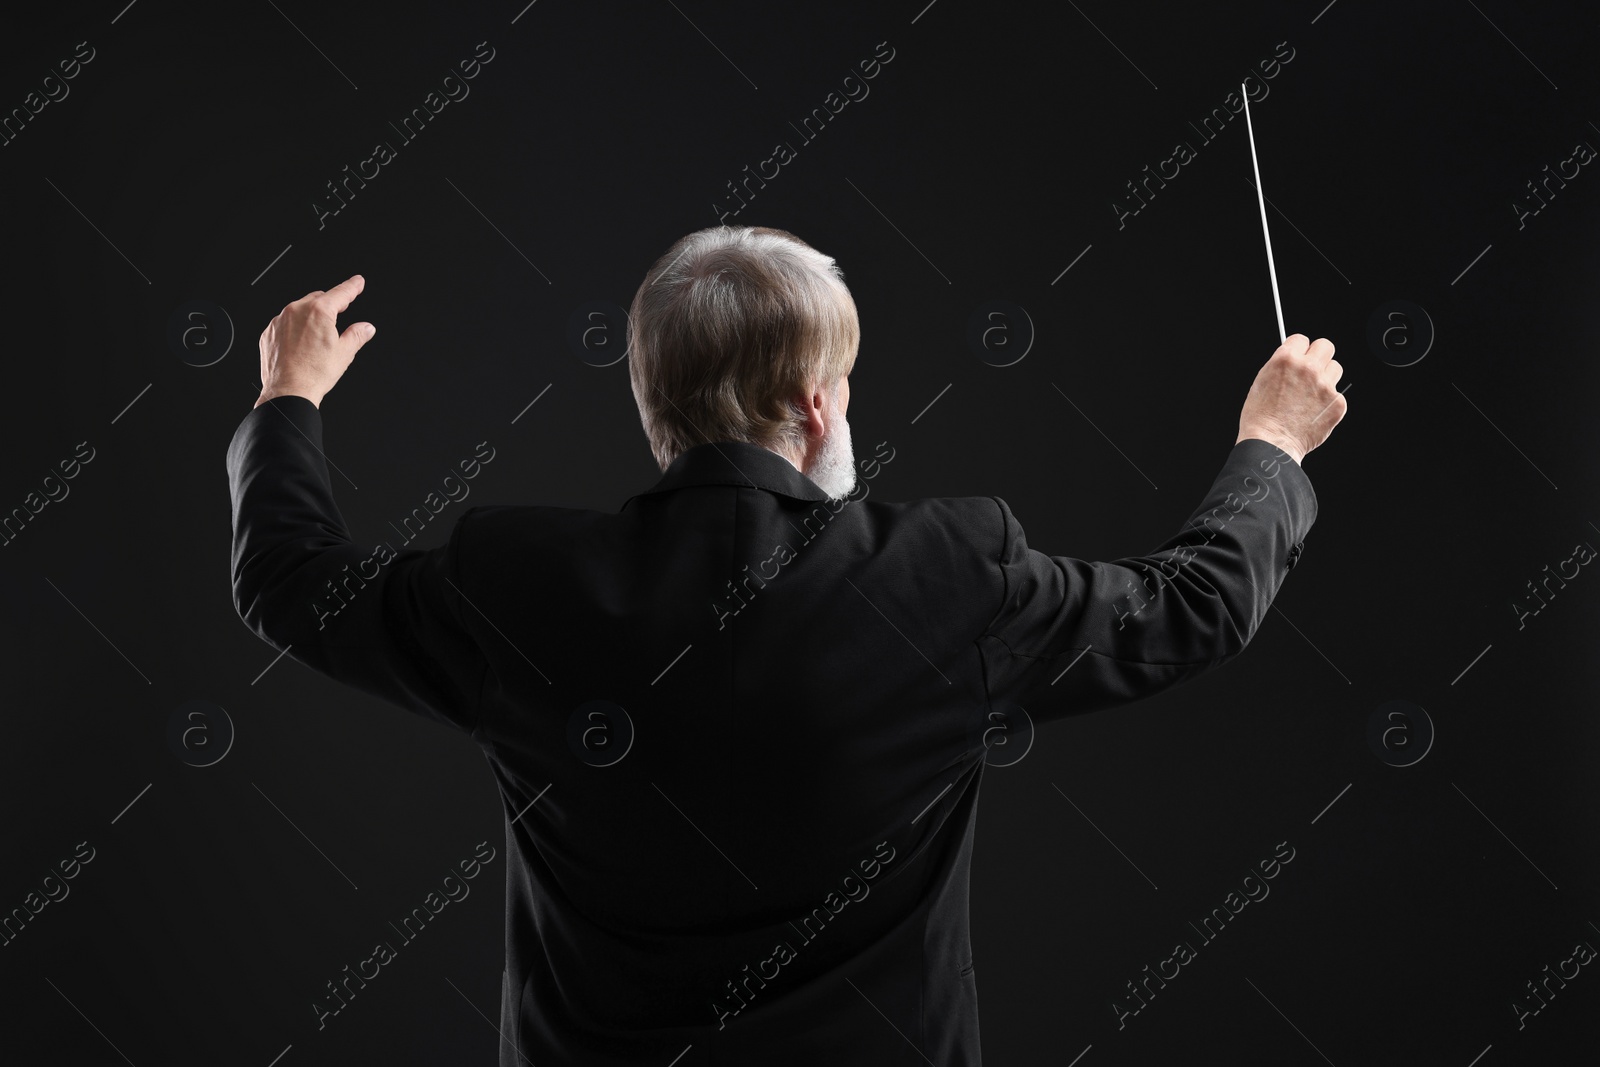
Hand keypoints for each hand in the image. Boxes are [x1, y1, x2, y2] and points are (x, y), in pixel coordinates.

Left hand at [254, 274, 376, 408]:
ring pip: (299, 310)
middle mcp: (296, 311)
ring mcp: (280, 321)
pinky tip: (301, 345)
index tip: (357, 282)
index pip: (340, 293)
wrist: (288, 392)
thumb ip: (357, 335)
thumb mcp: (344, 353)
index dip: (352, 287)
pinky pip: (285, 323)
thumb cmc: (313, 374)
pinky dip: (295, 328)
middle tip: (340, 315)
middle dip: (330, 304)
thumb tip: (366, 328)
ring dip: (310, 317)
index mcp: (319, 312)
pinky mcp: (269, 332)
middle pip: (318, 299)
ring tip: (317, 338)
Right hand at [1235, 333, 1345, 465]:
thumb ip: (1281, 366)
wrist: (1271, 444)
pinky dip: (1327, 403)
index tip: (1298, 357)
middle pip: (1326, 346)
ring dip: (1326, 377)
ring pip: (1335, 368)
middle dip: (1318, 356)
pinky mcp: (1337, 404)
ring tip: (1312, 395)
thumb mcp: (1261, 382)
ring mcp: (1325, 386)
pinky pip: (1337, 395)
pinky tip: (1313, 413)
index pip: (1301, 339)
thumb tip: (1294, 359)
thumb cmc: (1260, 417)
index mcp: (1285, 359)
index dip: (1298, 349)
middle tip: (1312, 369)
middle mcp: (1308, 368)